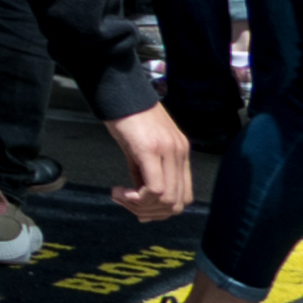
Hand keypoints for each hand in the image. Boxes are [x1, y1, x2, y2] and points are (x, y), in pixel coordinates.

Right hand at [105, 104, 192, 220]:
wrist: (118, 89)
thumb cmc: (126, 115)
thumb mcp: (140, 147)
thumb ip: (145, 170)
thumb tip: (141, 195)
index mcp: (181, 153)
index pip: (183, 196)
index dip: (162, 210)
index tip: (138, 208)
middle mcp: (180, 153)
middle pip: (177, 203)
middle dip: (150, 212)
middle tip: (127, 204)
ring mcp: (169, 151)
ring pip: (167, 199)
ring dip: (141, 207)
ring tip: (120, 197)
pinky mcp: (151, 149)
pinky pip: (154, 188)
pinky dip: (137, 198)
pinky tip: (119, 192)